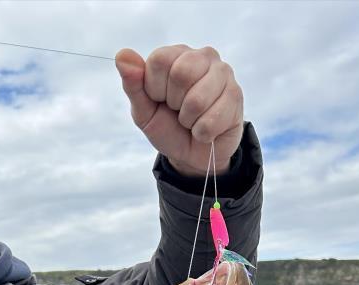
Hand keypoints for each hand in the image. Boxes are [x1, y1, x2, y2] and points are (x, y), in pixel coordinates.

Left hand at [115, 45, 243, 176]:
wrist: (192, 155)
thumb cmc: (168, 128)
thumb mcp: (144, 112)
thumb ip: (133, 85)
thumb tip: (122, 55)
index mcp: (175, 55)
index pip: (159, 61)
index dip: (155, 89)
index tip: (160, 100)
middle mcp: (201, 56)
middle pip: (181, 73)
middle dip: (175, 104)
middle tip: (179, 110)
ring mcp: (222, 73)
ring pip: (197, 99)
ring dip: (189, 121)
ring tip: (192, 120)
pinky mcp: (236, 94)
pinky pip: (212, 120)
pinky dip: (203, 133)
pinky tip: (206, 129)